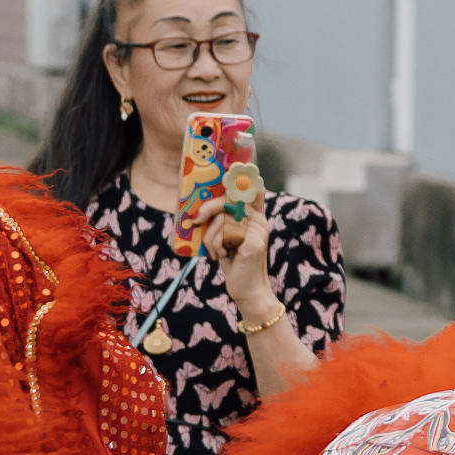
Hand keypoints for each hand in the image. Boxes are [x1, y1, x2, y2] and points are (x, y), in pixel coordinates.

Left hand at [199, 171, 274, 321]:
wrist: (247, 291)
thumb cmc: (234, 263)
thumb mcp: (225, 238)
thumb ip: (222, 221)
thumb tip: (199, 208)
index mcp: (255, 216)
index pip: (253, 187)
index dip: (246, 174)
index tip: (240, 164)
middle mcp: (260, 219)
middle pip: (230, 199)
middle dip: (208, 208)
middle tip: (195, 220)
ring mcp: (259, 230)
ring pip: (223, 218)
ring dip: (210, 236)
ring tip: (215, 252)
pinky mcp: (254, 241)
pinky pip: (224, 233)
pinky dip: (215, 245)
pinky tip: (220, 257)